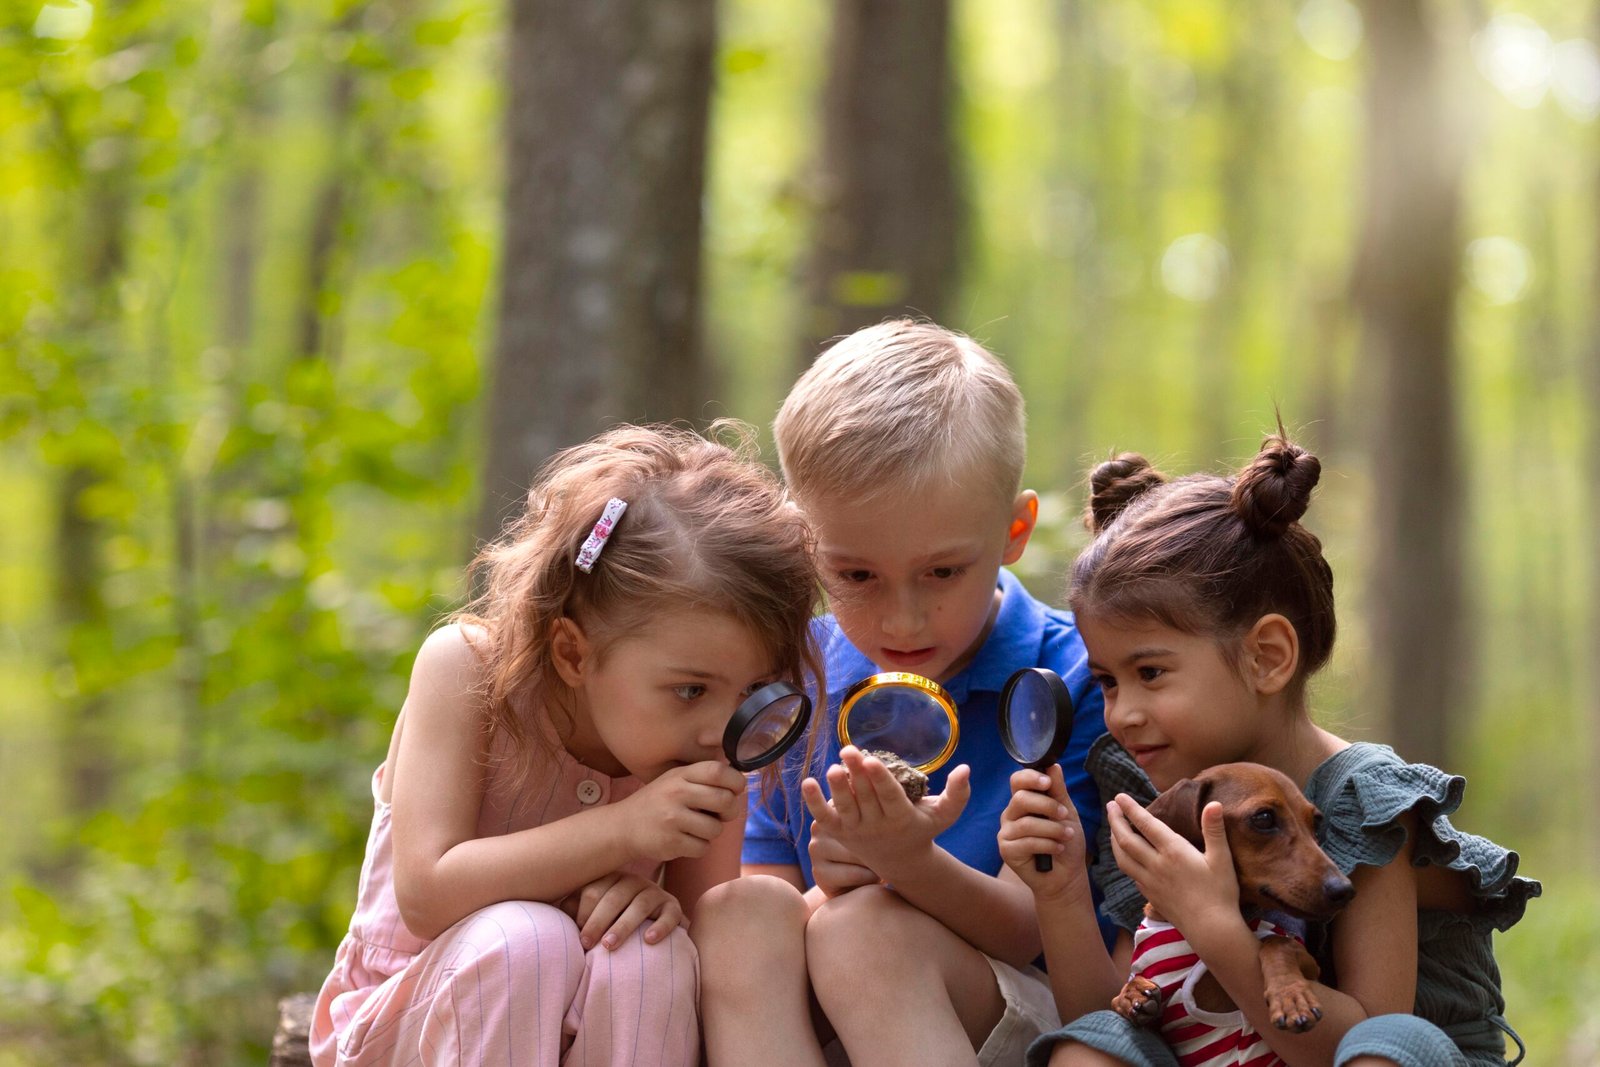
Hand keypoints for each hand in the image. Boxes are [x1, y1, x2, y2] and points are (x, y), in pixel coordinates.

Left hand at [562, 872, 684, 950]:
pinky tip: (648, 941)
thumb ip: (573, 910)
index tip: (575, 936)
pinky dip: (660, 927)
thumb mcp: (590, 911)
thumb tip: (552, 916)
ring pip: (639, 905)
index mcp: (609, 878)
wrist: (648, 926)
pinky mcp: (673, 907)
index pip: (593, 890)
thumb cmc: (610, 921)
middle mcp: (633, 881)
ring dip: (623, 926)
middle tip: (586, 944)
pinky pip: (670, 915)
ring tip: (609, 946)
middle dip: (598, 921)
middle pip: (614, 897)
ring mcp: (654, 893)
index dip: (582, 913)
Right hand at [616, 761, 746, 863]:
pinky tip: (685, 840)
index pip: (718, 770)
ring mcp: (672, 819)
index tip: (735, 790)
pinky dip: (699, 847)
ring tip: (695, 828)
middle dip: (729, 811)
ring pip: (716, 829)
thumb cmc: (658, 803)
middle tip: (719, 814)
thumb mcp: (675, 780)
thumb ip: (703, 778)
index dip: (736, 781)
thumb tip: (741, 782)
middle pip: (725, 800)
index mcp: (680, 775)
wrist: (623, 827)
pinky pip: (703, 847)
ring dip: (711, 832)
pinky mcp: (671, 842)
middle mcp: (676, 793)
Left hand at [800, 746, 969, 882]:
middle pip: (865, 798)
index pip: (889, 797)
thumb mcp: (944, 815)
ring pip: (845, 808)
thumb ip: (958, 794)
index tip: (871, 760)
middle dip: (856, 774)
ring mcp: (856, 831)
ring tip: (833, 768)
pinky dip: (815, 803)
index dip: (879, 779)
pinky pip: (825, 818)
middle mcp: (877, 826)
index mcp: (901, 818)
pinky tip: (806, 783)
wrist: (900, 861)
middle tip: (848, 749)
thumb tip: (966, 768)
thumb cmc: (923, 830)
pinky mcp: (840, 833)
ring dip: (837, 789)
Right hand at [998, 765, 1088, 900]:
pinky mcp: (1006, 850)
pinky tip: (1058, 848)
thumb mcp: (1067, 813)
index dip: (1030, 778)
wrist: (1067, 874)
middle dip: (1047, 806)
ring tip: (1067, 836)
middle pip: (1020, 799)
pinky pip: (1026, 842)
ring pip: (1026, 823)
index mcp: (1023, 801)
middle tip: (1065, 815)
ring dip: (1052, 829)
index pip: (1017, 780)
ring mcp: (1006, 832)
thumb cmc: (1066, 842)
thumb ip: (1059, 791)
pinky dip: (1048, 844)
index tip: (1047, 782)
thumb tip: (1054, 765)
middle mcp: (1011, 814)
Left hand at [1107, 793, 1243, 942]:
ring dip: (1114, 840)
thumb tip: (1214, 803)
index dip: (1130, 808)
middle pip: (1126, 839)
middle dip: (1115, 820)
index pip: (1146, 824)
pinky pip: (1129, 873)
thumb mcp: (1222, 859)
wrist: (1211, 930)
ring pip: (1122, 858)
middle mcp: (1156, 865)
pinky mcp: (1149, 895)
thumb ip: (1214, 830)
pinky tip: (1126, 857)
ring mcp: (1150, 881)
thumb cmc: (1220, 893)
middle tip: (1110, 806)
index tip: (1119, 796)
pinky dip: (1123, 859)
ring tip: (1113, 828)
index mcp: (1173, 852)